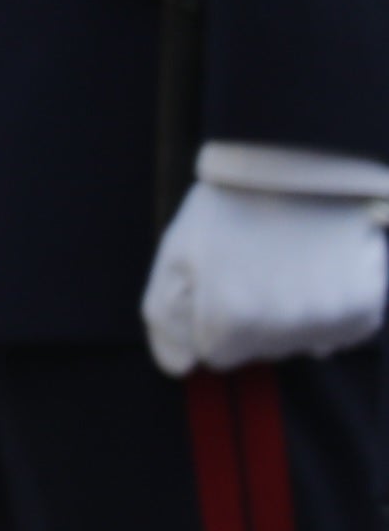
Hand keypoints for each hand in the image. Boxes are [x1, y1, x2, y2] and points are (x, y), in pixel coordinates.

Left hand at [145, 154, 388, 375]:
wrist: (297, 163)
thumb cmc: (228, 206)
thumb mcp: (177, 251)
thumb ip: (166, 316)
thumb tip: (178, 368)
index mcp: (230, 317)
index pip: (215, 355)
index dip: (212, 321)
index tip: (219, 284)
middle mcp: (282, 328)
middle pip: (259, 352)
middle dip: (249, 321)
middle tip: (253, 269)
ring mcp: (327, 320)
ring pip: (299, 344)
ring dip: (288, 318)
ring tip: (284, 267)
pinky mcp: (364, 308)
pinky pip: (341, 334)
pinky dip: (328, 313)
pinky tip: (318, 275)